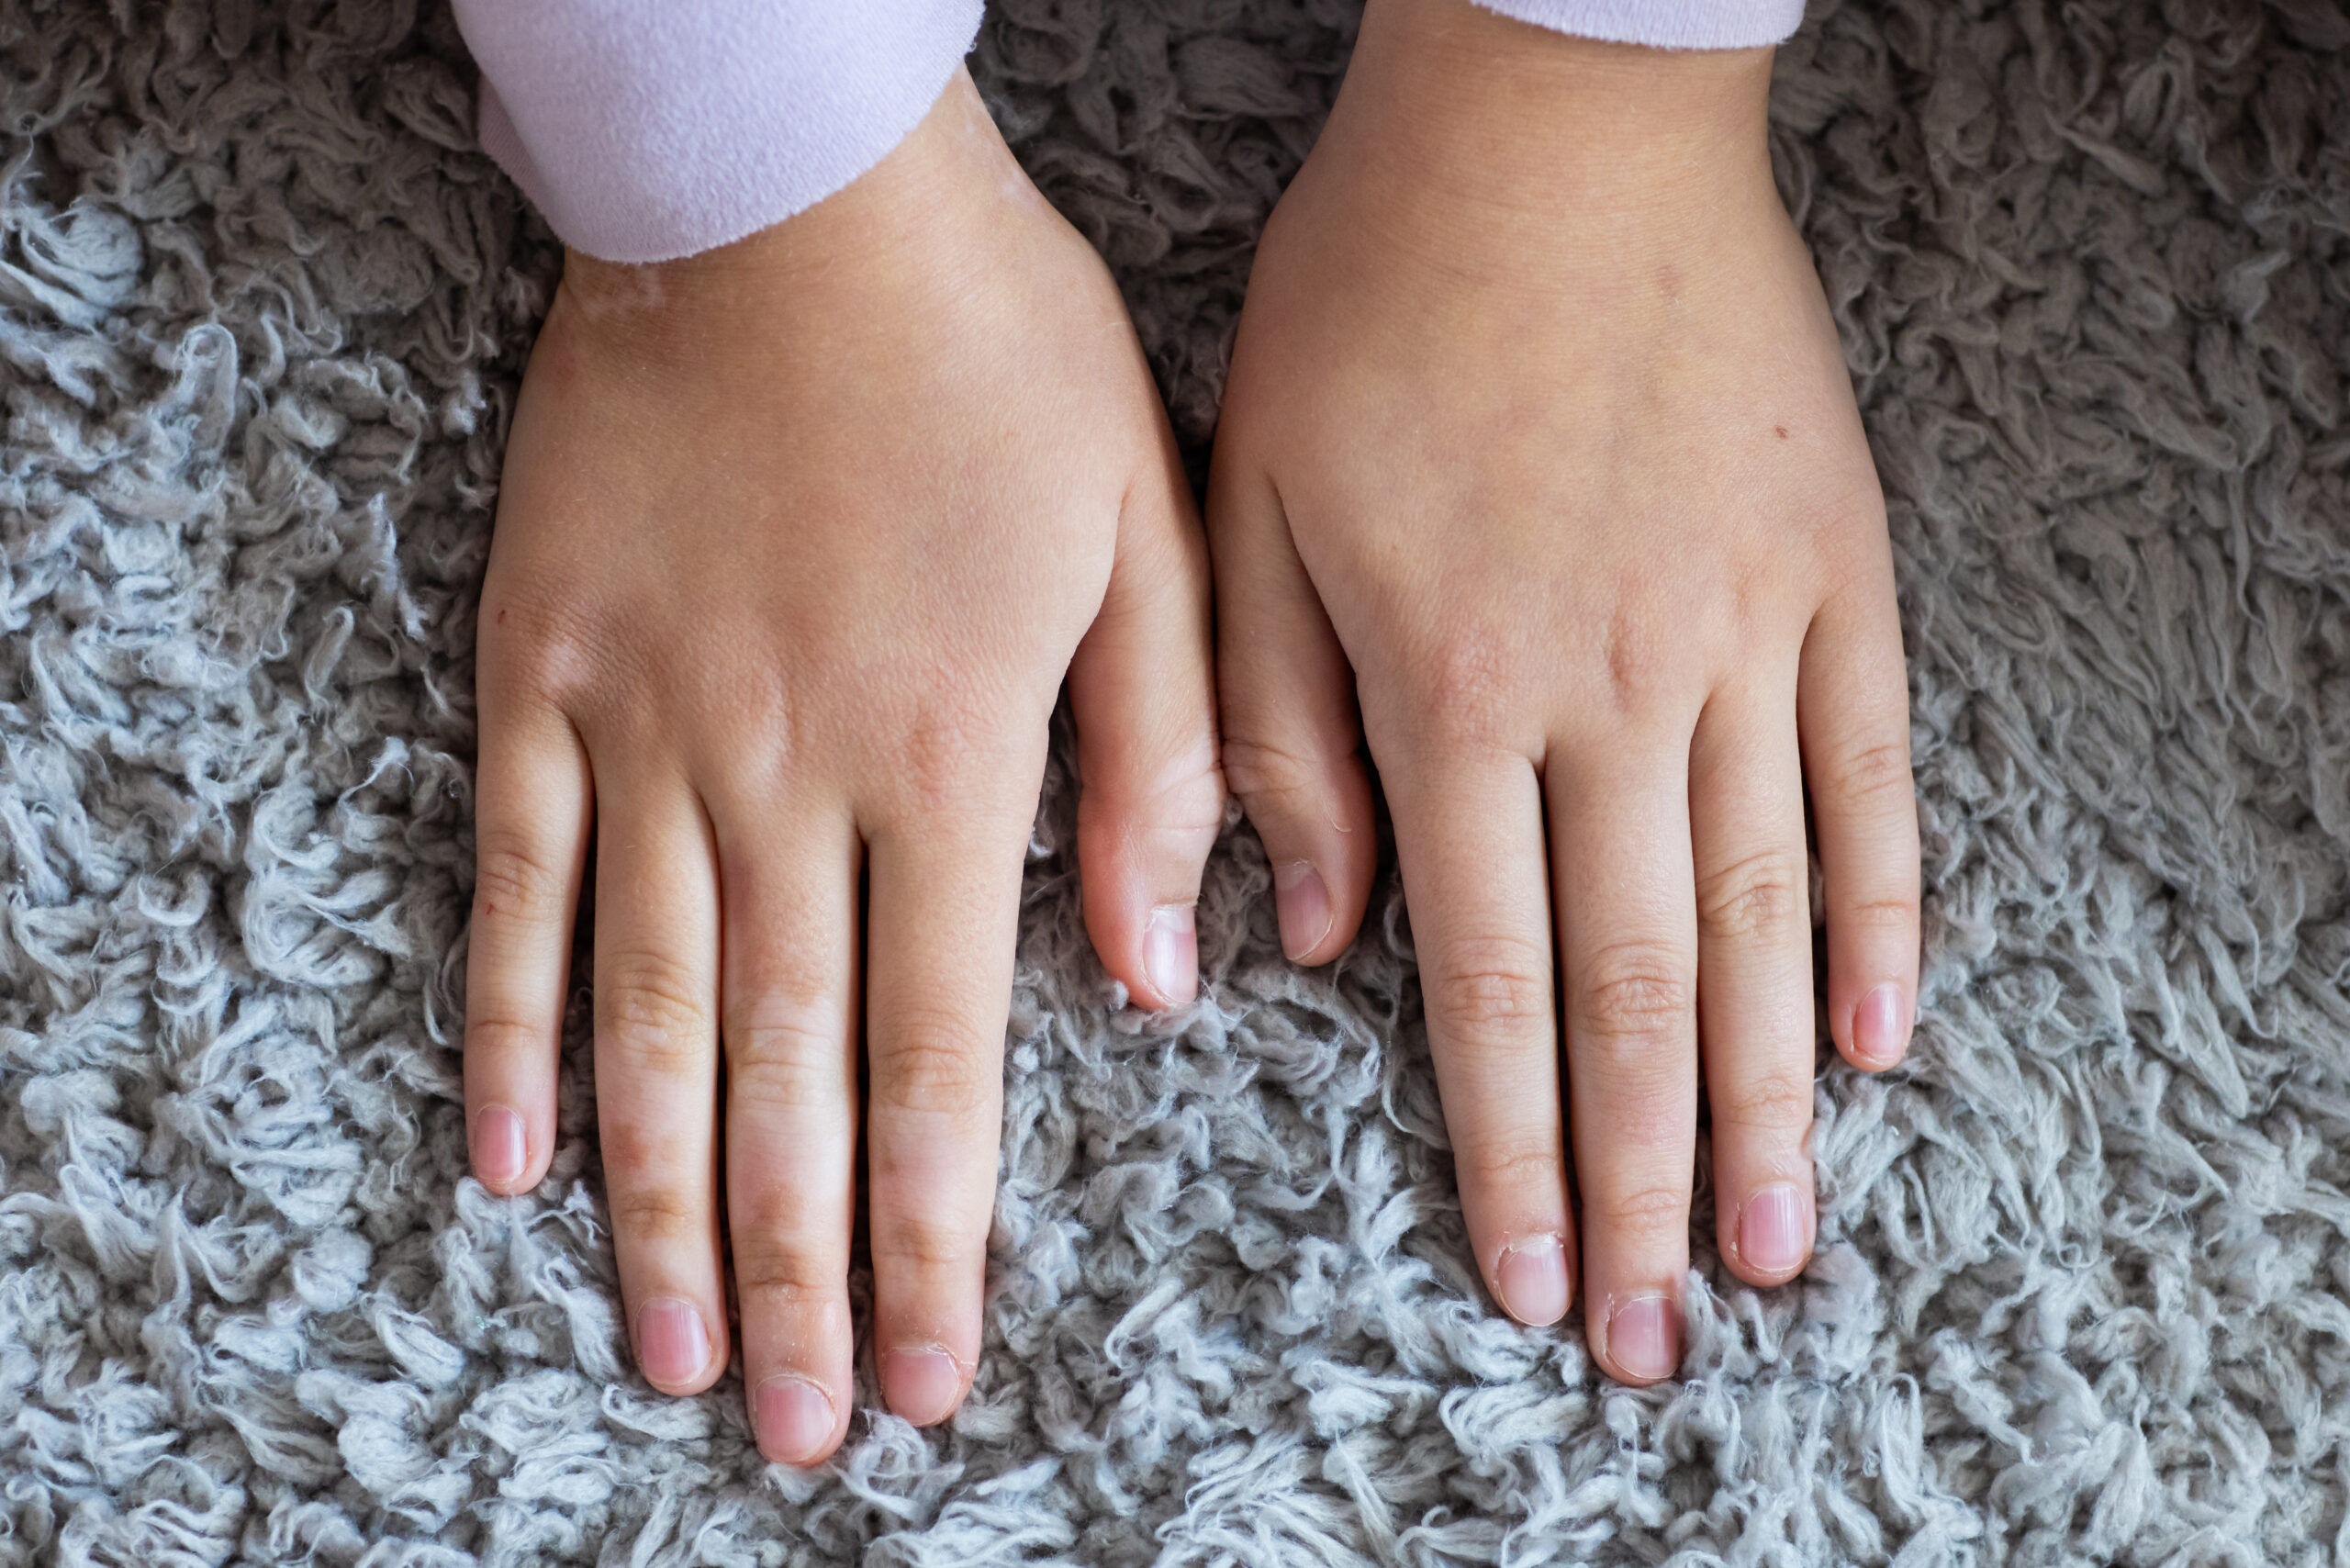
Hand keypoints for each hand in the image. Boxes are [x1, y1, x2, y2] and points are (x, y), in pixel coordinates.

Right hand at [463, 71, 1222, 1461]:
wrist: (789, 192)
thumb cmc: (989, 347)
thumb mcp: (1143, 527)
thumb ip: (1159, 755)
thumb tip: (1160, 970)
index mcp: (949, 756)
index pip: (940, 1058)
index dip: (931, 1235)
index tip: (924, 1370)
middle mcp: (789, 780)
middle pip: (790, 1080)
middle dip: (794, 1272)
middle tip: (790, 1424)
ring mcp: (647, 734)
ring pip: (655, 1019)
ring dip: (659, 1201)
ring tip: (663, 1346)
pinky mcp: (541, 675)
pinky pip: (521, 885)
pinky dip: (517, 1030)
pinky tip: (513, 1162)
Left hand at [1209, 0, 1919, 1381]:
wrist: (1549, 122)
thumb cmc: (1373, 305)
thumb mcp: (1252, 510)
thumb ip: (1268, 737)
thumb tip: (1296, 941)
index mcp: (1454, 691)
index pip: (1492, 985)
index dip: (1509, 1152)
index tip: (1525, 1279)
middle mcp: (1611, 694)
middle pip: (1638, 993)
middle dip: (1639, 1183)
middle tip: (1655, 1334)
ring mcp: (1744, 637)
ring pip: (1762, 919)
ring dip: (1765, 1101)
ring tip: (1771, 1246)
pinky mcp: (1834, 572)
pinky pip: (1871, 776)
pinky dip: (1878, 916)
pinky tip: (1879, 1039)